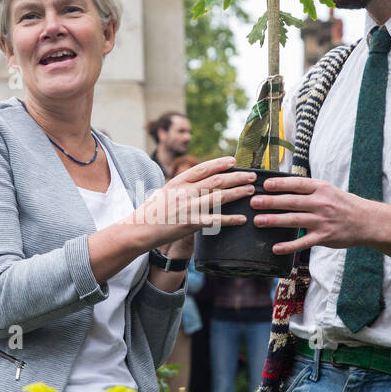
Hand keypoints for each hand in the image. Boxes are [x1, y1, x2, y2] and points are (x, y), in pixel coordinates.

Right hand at [127, 156, 254, 249]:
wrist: (139, 231)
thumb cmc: (151, 213)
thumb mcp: (164, 193)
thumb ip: (181, 187)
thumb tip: (197, 182)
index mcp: (177, 182)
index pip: (202, 168)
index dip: (219, 163)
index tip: (233, 161)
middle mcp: (184, 192)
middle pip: (216, 180)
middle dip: (237, 177)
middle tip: (251, 176)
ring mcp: (188, 207)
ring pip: (219, 197)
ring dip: (238, 193)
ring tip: (251, 190)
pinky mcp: (191, 224)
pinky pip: (216, 220)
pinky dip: (231, 219)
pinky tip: (242, 218)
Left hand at [249, 177, 371, 254]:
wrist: (366, 221)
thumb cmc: (343, 204)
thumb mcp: (328, 190)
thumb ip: (308, 189)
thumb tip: (282, 186)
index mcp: (321, 188)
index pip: (297, 184)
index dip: (280, 184)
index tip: (265, 185)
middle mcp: (321, 203)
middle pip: (292, 202)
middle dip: (271, 202)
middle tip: (254, 202)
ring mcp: (322, 221)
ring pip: (294, 220)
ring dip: (274, 220)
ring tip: (257, 221)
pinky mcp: (323, 237)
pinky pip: (303, 243)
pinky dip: (289, 246)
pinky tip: (275, 248)